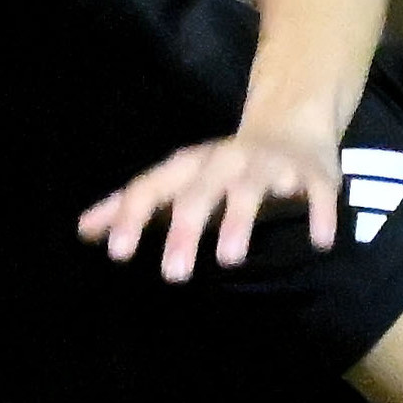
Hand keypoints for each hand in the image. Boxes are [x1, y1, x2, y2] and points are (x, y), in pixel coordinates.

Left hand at [78, 129, 339, 281]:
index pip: (152, 188)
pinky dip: (318, 216)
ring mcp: (269, 166)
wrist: (291, 127)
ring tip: (228, 259)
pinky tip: (318, 243)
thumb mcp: (176, 181)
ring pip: (250, 191)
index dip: (132, 218)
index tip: (118, 253)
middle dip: (184, 230)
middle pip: (198, 194)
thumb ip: (132, 206)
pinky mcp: (313, 176)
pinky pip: (316, 194)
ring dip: (239, 221)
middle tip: (172, 274)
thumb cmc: (220, 169)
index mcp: (189, 167)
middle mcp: (225, 162)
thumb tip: (83, 230)